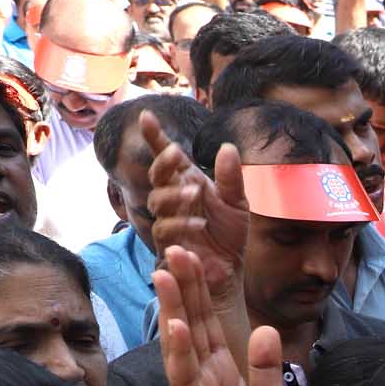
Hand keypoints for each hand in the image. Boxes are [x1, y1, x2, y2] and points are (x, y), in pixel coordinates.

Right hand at [143, 112, 247, 309]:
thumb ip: (232, 178)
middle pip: (157, 175)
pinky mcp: (168, 243)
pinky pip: (165, 230)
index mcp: (187, 183)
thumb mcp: (237, 204)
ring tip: (196, 192)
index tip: (146, 115)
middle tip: (174, 153)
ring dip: (174, 194)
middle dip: (162, 162)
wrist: (228, 270)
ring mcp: (168, 220)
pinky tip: (199, 222)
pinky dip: (180, 224)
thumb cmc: (228, 235)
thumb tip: (227, 146)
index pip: (168, 157)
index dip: (156, 137)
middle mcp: (173, 198)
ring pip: (158, 201)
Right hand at [155, 246, 290, 385]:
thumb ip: (265, 368)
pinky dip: (180, 355)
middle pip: (192, 326)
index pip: (209, 325)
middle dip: (185, 288)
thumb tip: (263, 330)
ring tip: (166, 274)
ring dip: (175, 310)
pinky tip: (175, 328)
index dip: (203, 292)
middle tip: (174, 248)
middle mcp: (203, 381)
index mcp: (222, 374)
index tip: (196, 256)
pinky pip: (185, 382)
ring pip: (182, 347)